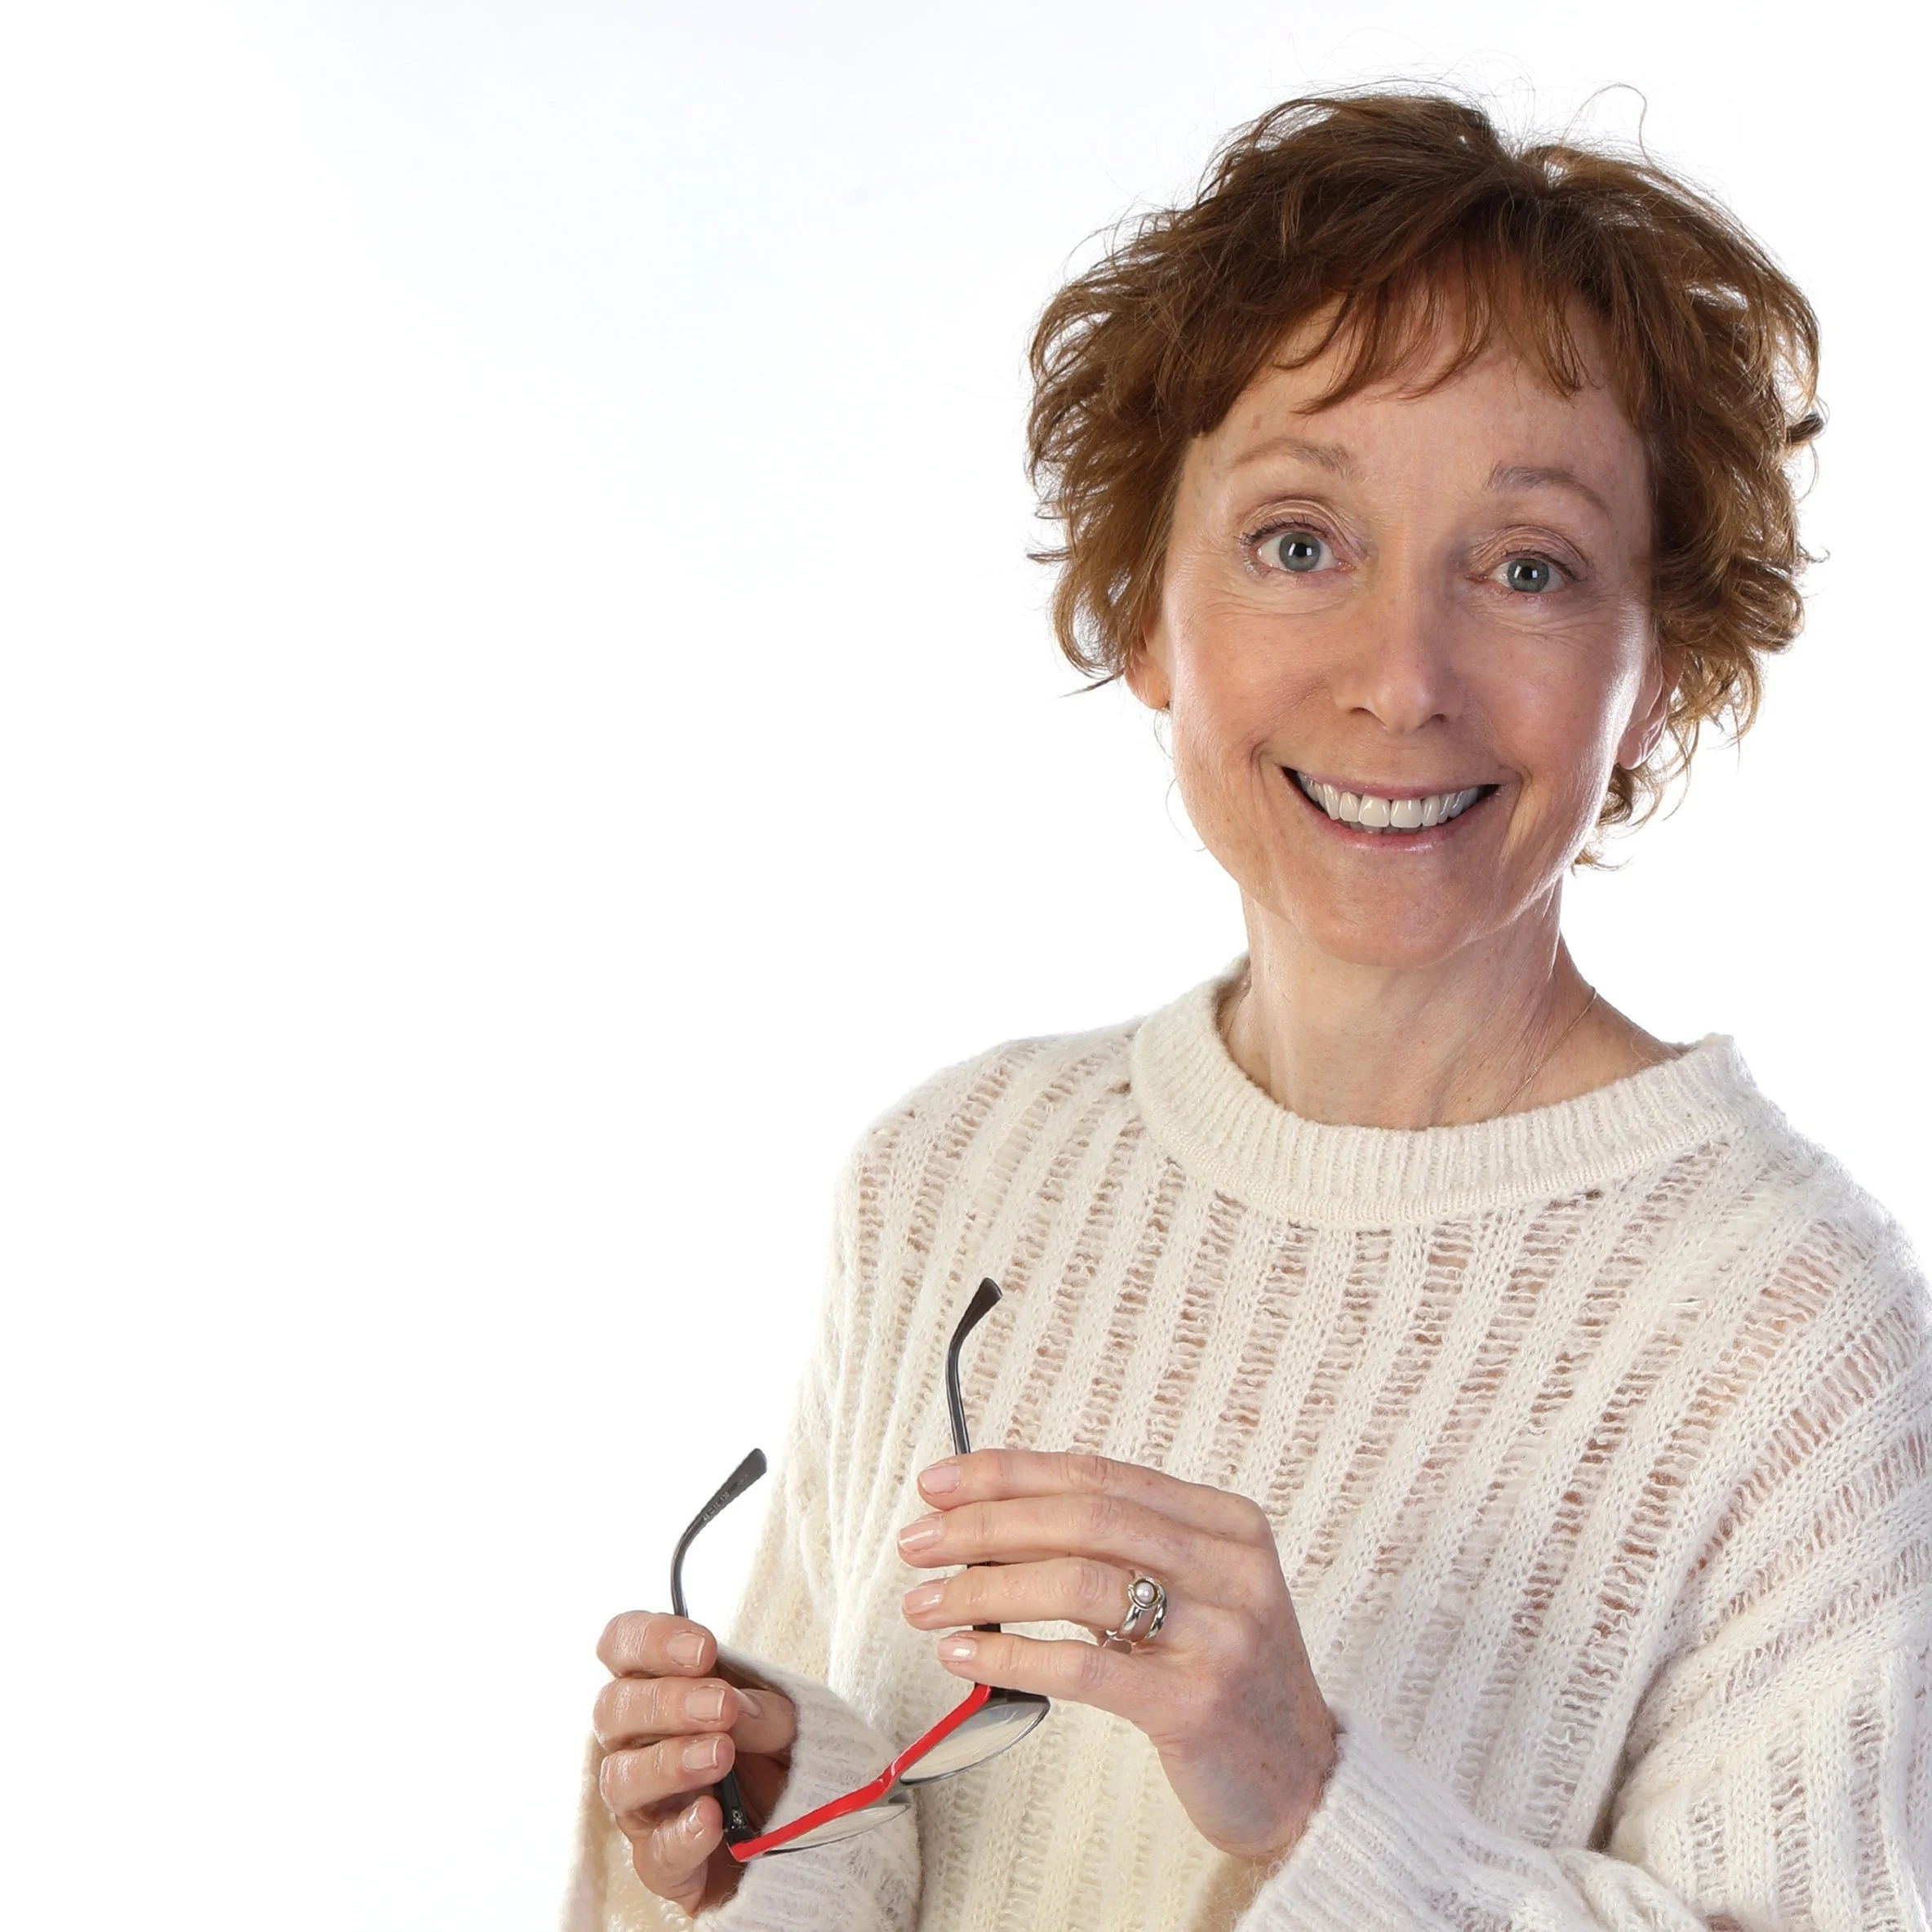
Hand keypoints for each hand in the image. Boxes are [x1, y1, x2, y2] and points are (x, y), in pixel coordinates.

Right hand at [594, 1611, 797, 1914]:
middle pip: (612, 1709)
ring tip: (721, 1755)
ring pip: (620, 1779)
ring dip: (670, 1763)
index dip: (650, 1640)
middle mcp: (636, 1742)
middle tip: (722, 1706)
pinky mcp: (661, 1863)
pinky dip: (682, 1834)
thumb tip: (733, 1708)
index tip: (703, 1649)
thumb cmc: (775, 1754)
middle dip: (667, 1703)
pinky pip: (654, 1853)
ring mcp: (642, 1804)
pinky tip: (712, 1819)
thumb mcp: (787, 1720)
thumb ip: (763, 1710)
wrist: (802, 1833)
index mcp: (659, 1685)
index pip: (622, 1644)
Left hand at [897, 1450, 1336, 1865]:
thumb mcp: (1191, 1590)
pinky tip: (963, 1658)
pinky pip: (1085, 1665)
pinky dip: (1011, 1655)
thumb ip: (1117, 1549)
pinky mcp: (1197, 1705)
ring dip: (986, 1588)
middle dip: (986, 1523)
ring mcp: (1220, 1634)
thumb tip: (992, 1522)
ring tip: (926, 1602)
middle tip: (918, 1540)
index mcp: (1225, 1521)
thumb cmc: (1226, 1676)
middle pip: (1084, 1519)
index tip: (941, 1483)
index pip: (1098, 1474)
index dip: (1010, 1472)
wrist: (1303, 1781)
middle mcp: (1230, 1566)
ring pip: (1078, 1583)